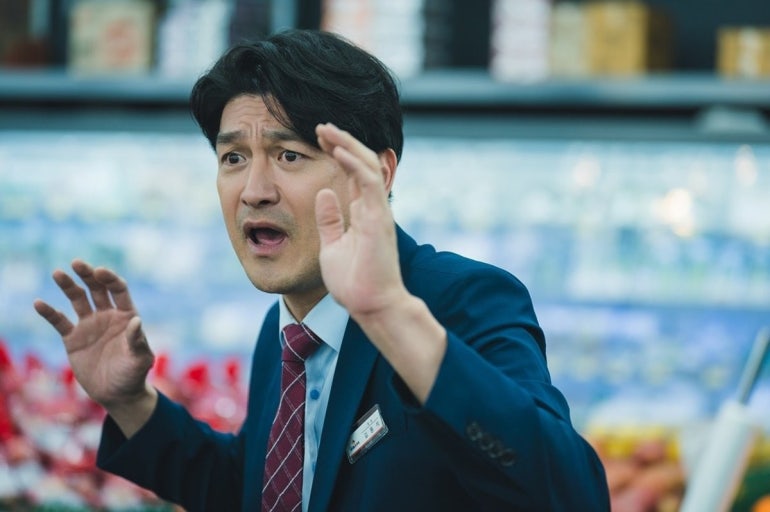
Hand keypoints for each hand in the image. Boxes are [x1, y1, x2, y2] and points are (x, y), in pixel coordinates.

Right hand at [33, 260, 153, 410]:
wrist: (116, 394)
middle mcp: (108, 316)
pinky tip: (39, 303)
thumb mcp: (140, 359)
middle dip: (88, 275)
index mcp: (126, 316)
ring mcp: (90, 325)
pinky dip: (50, 312)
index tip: (99, 271)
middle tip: (77, 263)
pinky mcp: (73, 339)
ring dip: (69, 286)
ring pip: (78, 300)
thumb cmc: (133, 375)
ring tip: (58, 273)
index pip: (118, 290)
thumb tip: (136, 321)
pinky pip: (60, 321)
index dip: (110, 279)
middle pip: (97, 289)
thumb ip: (137, 341)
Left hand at [314, 123, 404, 319]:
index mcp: (362, 213)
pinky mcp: (379, 217)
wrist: (370, 305)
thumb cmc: (354, 282)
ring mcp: (378, 210)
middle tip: (321, 127)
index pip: (352, 174)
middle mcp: (373, 207)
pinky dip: (353, 164)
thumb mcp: (332, 245)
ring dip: (347, 145)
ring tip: (327, 129)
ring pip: (367, 166)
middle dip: (342, 142)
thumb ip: (330, 219)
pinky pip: (368, 182)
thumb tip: (323, 195)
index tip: (319, 139)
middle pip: (360, 163)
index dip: (337, 153)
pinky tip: (337, 151)